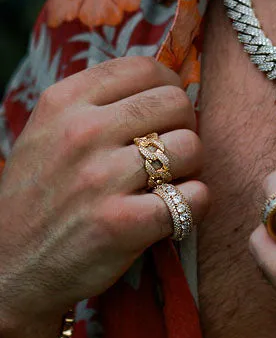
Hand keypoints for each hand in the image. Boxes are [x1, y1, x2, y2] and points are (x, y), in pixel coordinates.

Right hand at [0, 57, 208, 337]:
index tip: (166, 111)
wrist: (8, 269)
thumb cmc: (41, 194)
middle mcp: (82, 132)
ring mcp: (101, 178)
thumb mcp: (52, 131)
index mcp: (65, 101)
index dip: (170, 86)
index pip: (147, 68)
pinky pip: (195, 195)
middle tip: (170, 150)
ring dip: (191, 168)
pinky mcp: (121, 223)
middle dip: (184, 126)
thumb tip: (167, 82)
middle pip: (177, 103)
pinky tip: (171, 211)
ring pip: (191, 147)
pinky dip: (194, 203)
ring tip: (168, 182)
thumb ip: (101, 101)